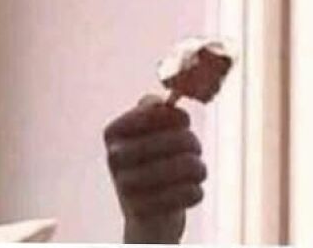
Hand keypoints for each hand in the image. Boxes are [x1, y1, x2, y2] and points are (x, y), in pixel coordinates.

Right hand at [104, 96, 205, 243]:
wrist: (146, 211)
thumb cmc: (153, 159)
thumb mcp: (149, 129)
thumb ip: (154, 107)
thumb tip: (166, 101)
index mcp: (114, 132)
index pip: (155, 112)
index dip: (177, 116)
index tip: (185, 121)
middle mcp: (115, 158)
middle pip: (176, 139)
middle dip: (193, 142)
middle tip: (196, 147)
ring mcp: (126, 186)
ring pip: (186, 166)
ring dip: (198, 168)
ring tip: (197, 170)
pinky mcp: (143, 212)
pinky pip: (188, 193)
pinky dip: (195, 190)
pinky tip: (192, 190)